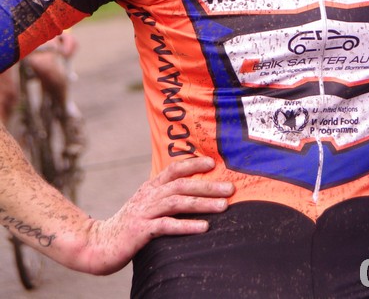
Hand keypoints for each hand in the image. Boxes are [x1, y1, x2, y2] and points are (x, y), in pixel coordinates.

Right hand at [61, 156, 234, 274]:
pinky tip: (203, 228)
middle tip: (230, 188)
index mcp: (150, 188)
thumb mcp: (145, 205)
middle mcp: (148, 196)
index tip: (213, 164)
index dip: (193, 164)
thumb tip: (188, 191)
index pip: (173, 169)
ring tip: (223, 206)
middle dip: (208, 186)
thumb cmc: (127, 226)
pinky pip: (167, 226)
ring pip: (178, 203)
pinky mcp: (141, 231)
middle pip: (182, 185)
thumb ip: (162, 196)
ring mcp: (144, 212)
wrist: (98, 244)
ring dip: (203, 204)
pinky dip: (186, 226)